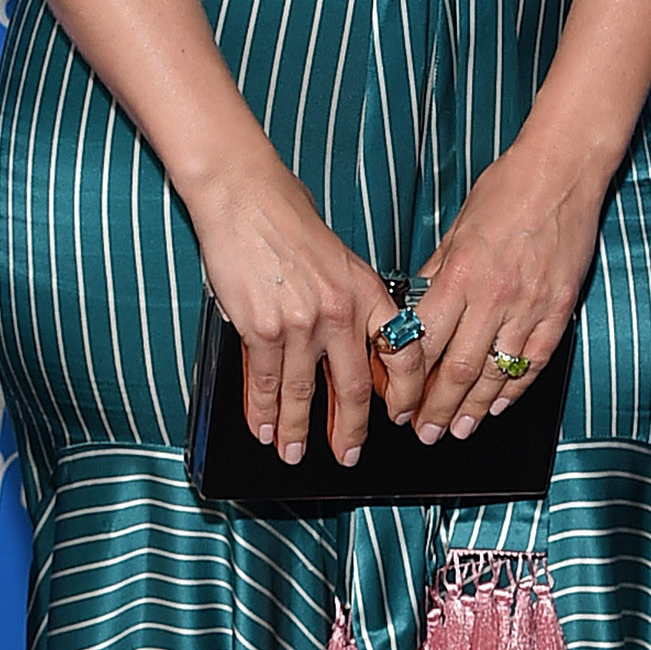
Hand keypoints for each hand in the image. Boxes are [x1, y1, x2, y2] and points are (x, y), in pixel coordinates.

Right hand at [187, 153, 390, 467]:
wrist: (245, 195)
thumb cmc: (287, 218)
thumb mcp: (340, 259)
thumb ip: (352, 302)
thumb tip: (354, 348)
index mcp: (368, 291)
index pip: (403, 353)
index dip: (405, 392)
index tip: (400, 414)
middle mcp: (340, 311)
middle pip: (354, 388)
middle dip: (351, 430)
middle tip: (348, 454)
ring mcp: (300, 323)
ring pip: (303, 394)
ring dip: (298, 431)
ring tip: (294, 454)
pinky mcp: (261, 328)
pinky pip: (265, 383)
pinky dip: (263, 411)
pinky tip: (264, 428)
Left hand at [376, 140, 607, 446]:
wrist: (562, 172)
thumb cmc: (507, 191)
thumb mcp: (456, 230)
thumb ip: (437, 275)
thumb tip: (416, 309)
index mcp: (459, 275)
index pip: (424, 342)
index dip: (406, 379)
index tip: (396, 399)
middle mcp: (493, 296)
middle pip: (458, 369)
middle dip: (436, 407)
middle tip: (423, 431)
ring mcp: (529, 306)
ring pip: (496, 373)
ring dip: (474, 409)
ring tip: (458, 429)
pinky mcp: (558, 309)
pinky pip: (534, 360)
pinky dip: (516, 388)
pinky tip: (500, 404)